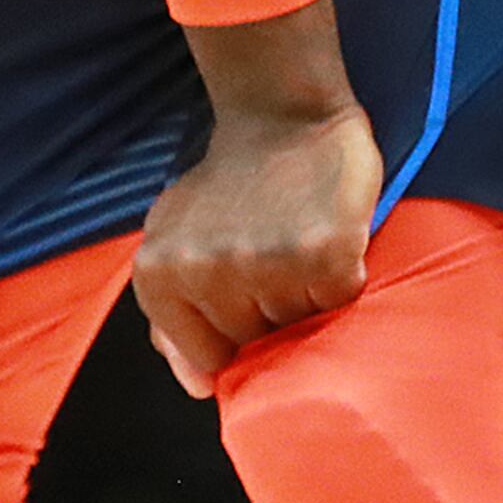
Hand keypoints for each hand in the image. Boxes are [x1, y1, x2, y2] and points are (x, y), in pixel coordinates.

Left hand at [134, 5, 380, 394]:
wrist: (281, 116)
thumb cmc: (228, 190)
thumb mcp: (175, 243)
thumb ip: (173, 319)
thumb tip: (197, 386)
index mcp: (159, 274)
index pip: (207, 363)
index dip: (234, 340)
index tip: (246, 300)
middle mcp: (205, 273)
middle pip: (255, 349)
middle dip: (270, 319)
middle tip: (274, 264)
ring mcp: (263, 265)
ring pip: (300, 333)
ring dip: (308, 302)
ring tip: (297, 250)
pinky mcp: (322, 255)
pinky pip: (342, 306)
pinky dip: (344, 283)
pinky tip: (327, 243)